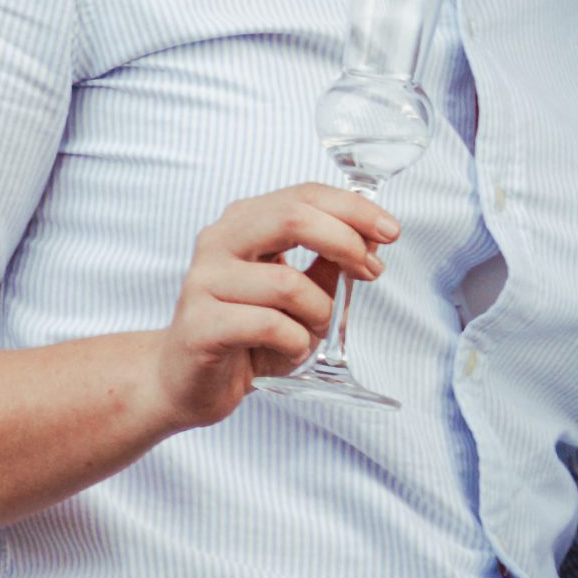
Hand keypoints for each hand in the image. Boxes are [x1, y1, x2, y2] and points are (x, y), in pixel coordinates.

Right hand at [150, 185, 399, 429]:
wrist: (187, 382)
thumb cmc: (247, 336)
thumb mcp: (299, 296)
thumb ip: (328, 265)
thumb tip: (371, 241)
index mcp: (243, 223)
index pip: (304, 194)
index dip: (354, 209)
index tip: (390, 232)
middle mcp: (219, 241)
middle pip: (292, 217)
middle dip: (345, 241)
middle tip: (371, 271)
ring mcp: (204, 281)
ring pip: (287, 283)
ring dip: (319, 311)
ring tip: (314, 331)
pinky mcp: (200, 324)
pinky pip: (269, 325)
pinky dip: (296, 342)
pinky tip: (291, 350)